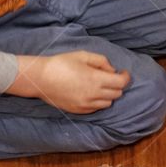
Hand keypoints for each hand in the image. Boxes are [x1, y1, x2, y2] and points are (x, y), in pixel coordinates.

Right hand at [12, 51, 130, 113]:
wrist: (40, 79)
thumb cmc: (61, 64)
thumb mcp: (82, 55)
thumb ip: (101, 61)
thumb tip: (111, 70)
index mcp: (96, 79)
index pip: (121, 83)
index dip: (125, 77)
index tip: (123, 72)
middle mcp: (93, 95)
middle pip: (117, 94)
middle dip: (117, 84)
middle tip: (110, 77)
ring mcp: (86, 105)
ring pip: (108, 103)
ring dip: (108, 94)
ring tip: (99, 85)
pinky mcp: (79, 110)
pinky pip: (96, 108)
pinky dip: (98, 101)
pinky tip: (90, 93)